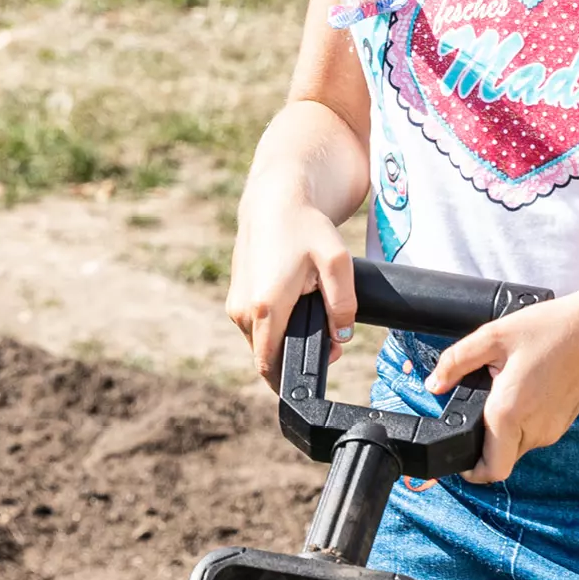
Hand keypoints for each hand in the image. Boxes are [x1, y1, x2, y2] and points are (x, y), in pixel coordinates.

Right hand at [226, 192, 354, 386]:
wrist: (274, 199)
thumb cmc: (305, 227)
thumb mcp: (337, 262)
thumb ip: (343, 305)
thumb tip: (341, 337)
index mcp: (265, 307)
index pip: (269, 366)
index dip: (290, 380)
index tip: (313, 378)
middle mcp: (242, 310)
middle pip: (266, 357)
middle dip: (294, 359)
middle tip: (328, 341)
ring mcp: (234, 305)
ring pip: (260, 343)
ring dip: (284, 342)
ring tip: (312, 318)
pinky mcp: (235, 299)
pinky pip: (255, 328)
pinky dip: (274, 327)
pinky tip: (294, 307)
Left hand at [425, 293, 578, 482]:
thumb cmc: (550, 329)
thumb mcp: (493, 336)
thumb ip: (456, 362)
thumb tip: (434, 385)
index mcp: (509, 414)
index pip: (490, 470)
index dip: (471, 472)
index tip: (461, 459)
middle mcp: (533, 431)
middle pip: (501, 459)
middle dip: (486, 443)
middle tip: (483, 407)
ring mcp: (552, 431)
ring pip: (518, 447)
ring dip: (506, 430)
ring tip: (508, 391)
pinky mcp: (563, 425)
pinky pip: (535, 434)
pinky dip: (524, 422)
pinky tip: (528, 390)